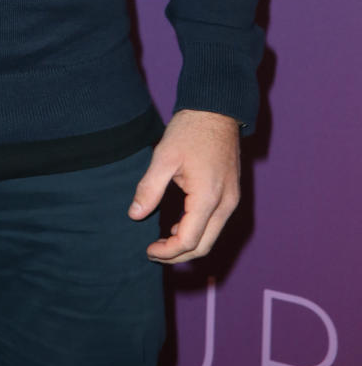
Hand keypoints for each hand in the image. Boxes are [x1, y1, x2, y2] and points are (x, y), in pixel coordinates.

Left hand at [128, 109, 240, 262]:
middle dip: (178, 255)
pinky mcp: (231, 194)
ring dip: (188, 245)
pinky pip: (216, 223)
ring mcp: (231, 200)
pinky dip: (198, 231)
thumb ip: (150, 188)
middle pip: (203, 246)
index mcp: (208, 197)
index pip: (188, 241)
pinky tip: (178, 224)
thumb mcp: (164, 156)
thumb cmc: (190, 130)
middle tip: (153, 252)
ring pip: (212, 237)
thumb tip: (135, 214)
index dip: (167, 252)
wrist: (217, 110)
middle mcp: (226, 204)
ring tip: (162, 241)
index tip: (147, 250)